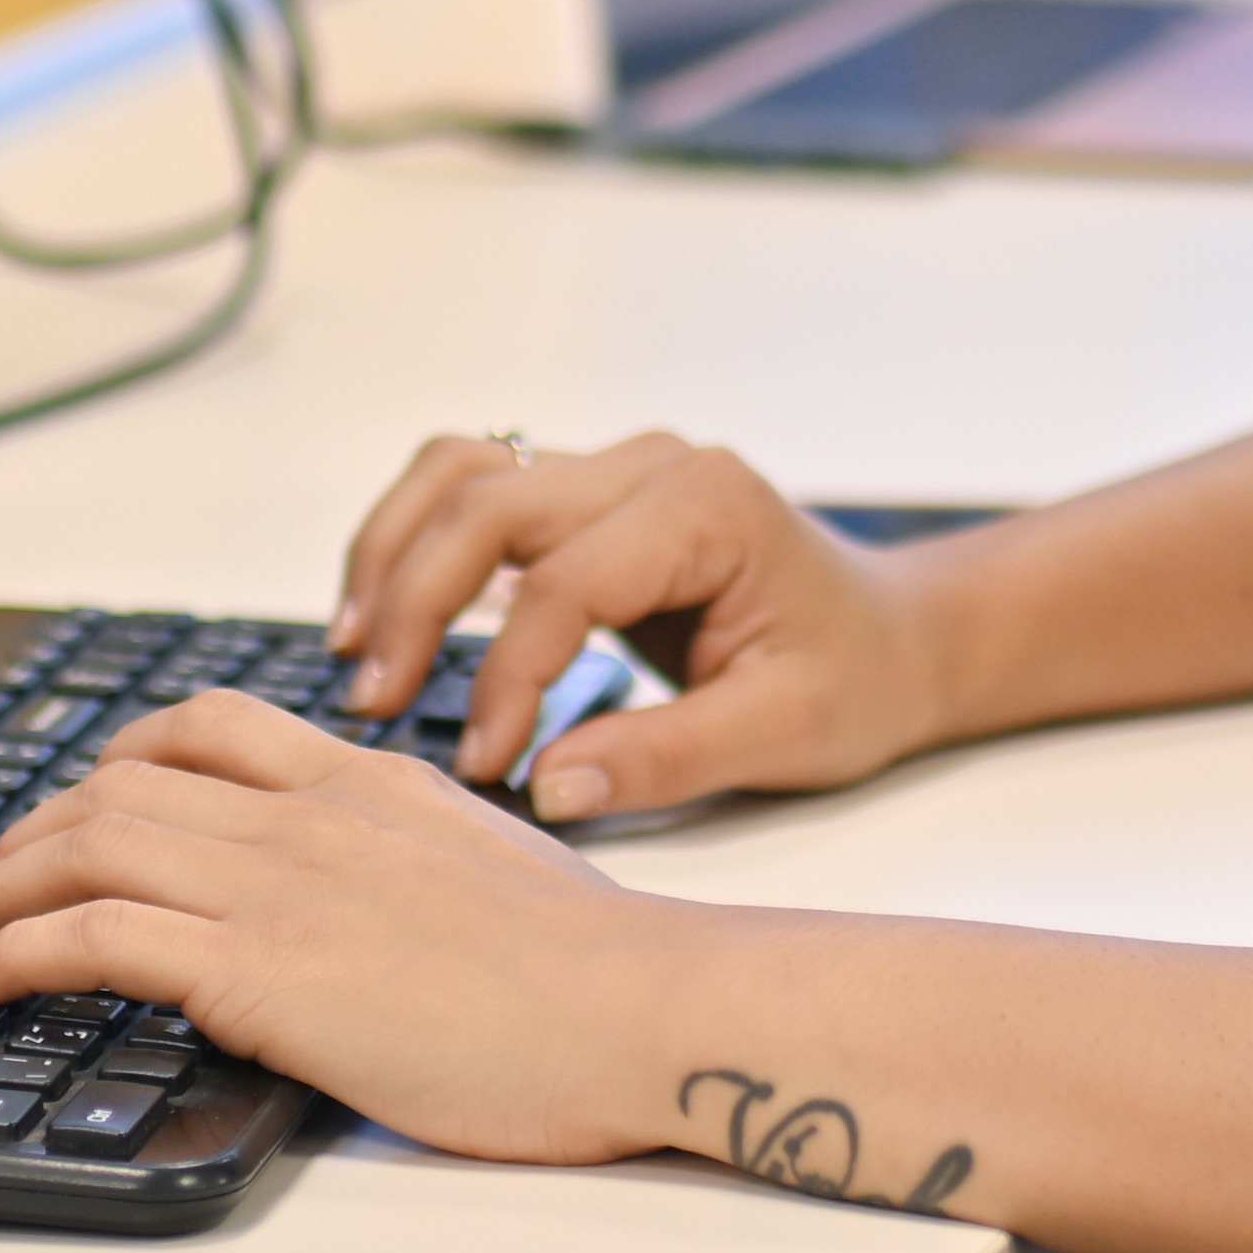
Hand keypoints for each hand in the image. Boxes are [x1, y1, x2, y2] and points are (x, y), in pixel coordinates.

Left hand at [0, 693, 714, 1163]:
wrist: (649, 1007)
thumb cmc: (599, 975)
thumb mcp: (487, 876)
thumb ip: (408, 869)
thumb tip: (365, 917)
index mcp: (369, 783)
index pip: (207, 730)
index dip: (114, 764)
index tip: (72, 810)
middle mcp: (312, 814)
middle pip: (121, 781)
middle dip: (25, 833)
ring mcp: (283, 885)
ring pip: (87, 843)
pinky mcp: (263, 969)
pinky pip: (94, 937)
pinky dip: (12, 951)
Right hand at [332, 431, 964, 820]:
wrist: (897, 637)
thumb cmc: (856, 678)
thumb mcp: (783, 733)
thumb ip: (663, 758)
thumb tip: (548, 788)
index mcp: (708, 506)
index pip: (566, 581)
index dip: (508, 676)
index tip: (483, 764)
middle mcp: (651, 464)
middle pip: (487, 500)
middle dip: (413, 600)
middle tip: (373, 701)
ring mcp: (614, 468)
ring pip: (459, 470)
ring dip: (393, 554)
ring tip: (355, 652)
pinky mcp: (588, 495)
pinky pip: (474, 489)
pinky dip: (416, 542)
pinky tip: (384, 616)